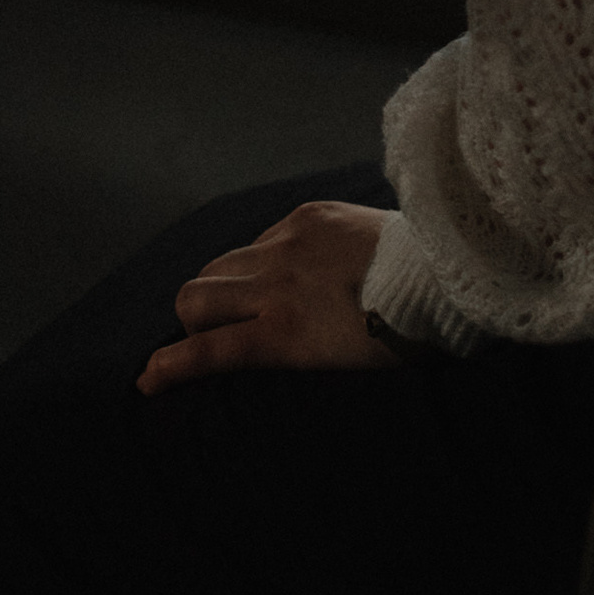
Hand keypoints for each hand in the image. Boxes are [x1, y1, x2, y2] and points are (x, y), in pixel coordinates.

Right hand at [136, 200, 396, 393]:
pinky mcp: (308, 213)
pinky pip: (262, 236)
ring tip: (250, 298)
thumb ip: (285, 349)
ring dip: (222, 285)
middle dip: (191, 319)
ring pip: (222, 262)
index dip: (171, 368)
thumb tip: (250, 343)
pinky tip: (297, 267)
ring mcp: (289, 242)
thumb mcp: (337, 365)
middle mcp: (276, 284)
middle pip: (194, 297)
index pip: (209, 351)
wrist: (447, 279)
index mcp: (286, 334)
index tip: (146, 380)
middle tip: (209, 330)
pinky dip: (263, 257)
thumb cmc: (400, 338)